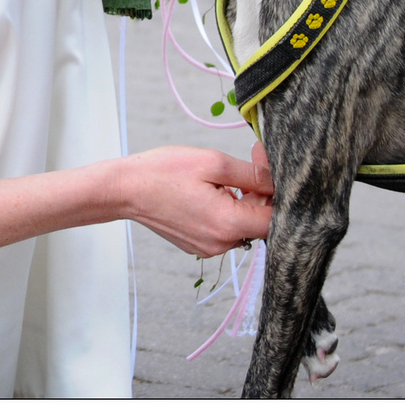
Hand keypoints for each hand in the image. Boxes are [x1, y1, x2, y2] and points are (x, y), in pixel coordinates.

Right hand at [116, 145, 273, 257]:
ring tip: (223, 175)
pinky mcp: (198, 244)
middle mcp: (222, 243)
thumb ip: (252, 174)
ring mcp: (208, 247)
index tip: (269, 165)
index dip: (279, 192)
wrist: (125, 189)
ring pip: (243, 224)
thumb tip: (277, 181)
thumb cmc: (163, 172)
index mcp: (229, 224)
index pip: (276, 218)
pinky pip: (224, 228)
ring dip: (243, 199)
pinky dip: (226, 209)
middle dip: (260, 190)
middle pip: (260, 221)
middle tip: (252, 156)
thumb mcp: (213, 163)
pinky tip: (211, 189)